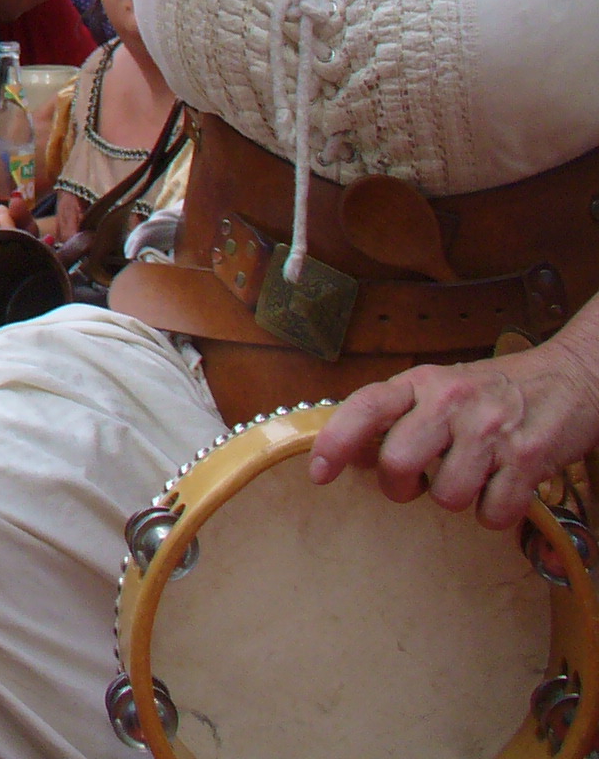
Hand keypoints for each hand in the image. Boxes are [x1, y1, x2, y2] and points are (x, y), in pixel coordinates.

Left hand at [309, 339, 598, 529]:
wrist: (571, 378)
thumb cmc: (493, 391)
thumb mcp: (438, 389)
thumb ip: (395, 416)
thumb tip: (350, 456)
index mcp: (422, 382)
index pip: (366, 406)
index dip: (336, 441)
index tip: (319, 472)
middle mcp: (452, 402)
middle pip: (398, 463)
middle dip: (401, 487)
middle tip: (417, 483)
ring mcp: (491, 430)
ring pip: (447, 496)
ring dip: (455, 499)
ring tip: (471, 476)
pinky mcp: (529, 459)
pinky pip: (492, 513)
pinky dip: (494, 513)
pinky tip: (501, 488)